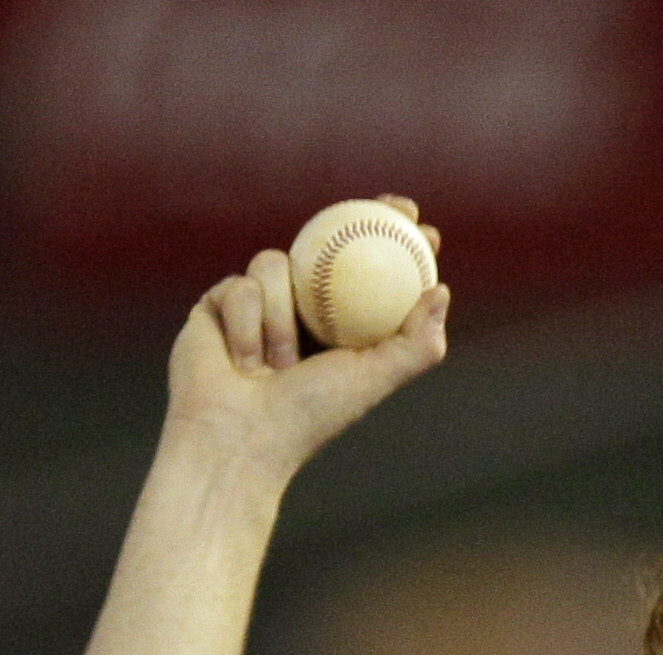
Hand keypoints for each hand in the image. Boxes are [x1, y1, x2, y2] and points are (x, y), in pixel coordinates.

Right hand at [163, 195, 447, 480]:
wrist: (236, 437)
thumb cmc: (309, 416)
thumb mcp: (373, 379)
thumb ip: (414, 344)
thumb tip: (442, 290)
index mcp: (342, 329)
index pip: (371, 275)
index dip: (396, 242)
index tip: (419, 224)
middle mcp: (303, 311)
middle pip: (325, 245)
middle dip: (355, 216)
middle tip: (384, 208)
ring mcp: (260, 303)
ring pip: (277, 263)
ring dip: (281, 317)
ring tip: (279, 366)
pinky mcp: (220, 303)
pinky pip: (241, 285)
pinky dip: (248, 324)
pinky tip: (242, 362)